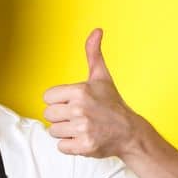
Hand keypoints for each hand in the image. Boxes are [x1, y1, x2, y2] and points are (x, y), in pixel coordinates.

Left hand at [43, 28, 148, 157]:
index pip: (47, 98)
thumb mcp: (101, 77)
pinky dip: (71, 146)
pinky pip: (62, 147)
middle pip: (49, 115)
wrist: (130, 132)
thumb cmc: (112, 104)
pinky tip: (83, 138)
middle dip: (62, 118)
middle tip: (79, 117)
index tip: (73, 104)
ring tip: (82, 128)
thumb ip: (93, 53)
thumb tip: (96, 30)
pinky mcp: (85, 146)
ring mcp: (82, 128)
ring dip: (66, 132)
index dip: (58, 101)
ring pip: (54, 132)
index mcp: (80, 91)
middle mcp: (80, 109)